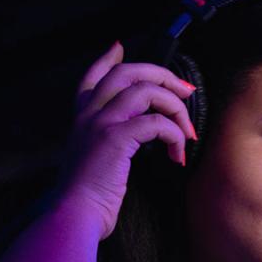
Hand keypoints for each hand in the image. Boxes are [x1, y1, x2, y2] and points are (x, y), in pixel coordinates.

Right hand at [56, 42, 198, 238]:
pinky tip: (178, 154)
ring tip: (187, 132)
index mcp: (81, 117)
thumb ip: (109, 141)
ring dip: (176, 108)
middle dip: (163, 76)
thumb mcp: (95, 160)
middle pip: (128, 73)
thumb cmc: (89, 197)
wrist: (74, 214)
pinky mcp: (115, 139)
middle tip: (185, 91)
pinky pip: (156, 123)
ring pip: (146, 91)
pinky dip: (175, 135)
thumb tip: (137, 135)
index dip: (108, 58)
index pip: (92, 75)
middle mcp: (88, 114)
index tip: (120, 47)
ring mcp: (100, 123)